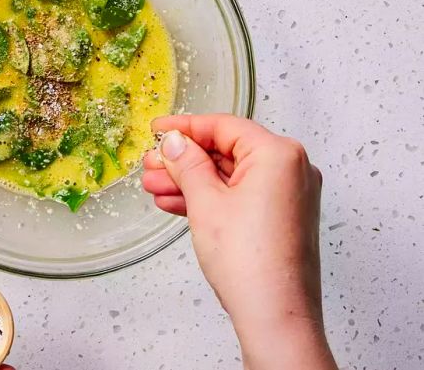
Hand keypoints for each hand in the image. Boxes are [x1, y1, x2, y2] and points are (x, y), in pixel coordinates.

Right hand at [142, 114, 336, 369]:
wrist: (274, 316)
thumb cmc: (251, 263)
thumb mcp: (205, 202)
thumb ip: (187, 163)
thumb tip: (175, 142)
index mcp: (279, 154)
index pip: (224, 126)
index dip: (185, 127)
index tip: (160, 130)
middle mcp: (291, 170)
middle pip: (226, 151)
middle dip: (184, 160)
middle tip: (152, 163)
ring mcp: (287, 195)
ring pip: (229, 176)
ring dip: (191, 181)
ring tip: (155, 186)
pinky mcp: (280, 217)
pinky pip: (239, 196)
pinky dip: (209, 198)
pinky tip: (177, 203)